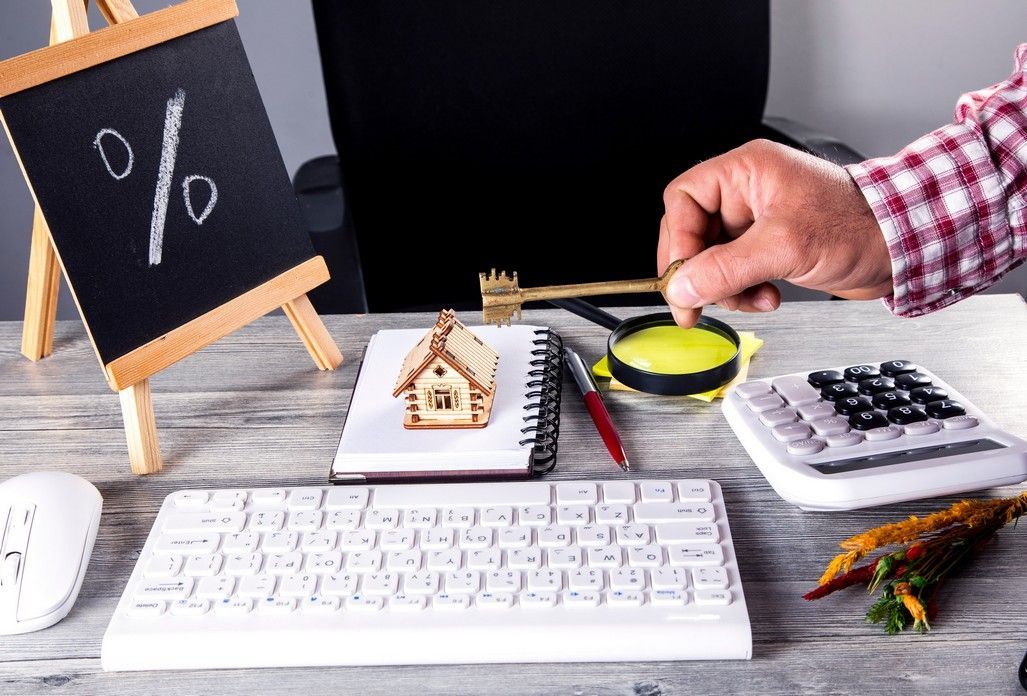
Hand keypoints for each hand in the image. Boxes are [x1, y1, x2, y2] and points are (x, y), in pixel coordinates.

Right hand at [657, 139, 892, 327]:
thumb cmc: (860, 225)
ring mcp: (758, 220)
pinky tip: (766, 298)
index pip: (683, 200)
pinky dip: (743, 291)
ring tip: (751, 299)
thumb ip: (725, 269)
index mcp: (746, 171)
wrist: (905, 245)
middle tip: (696, 303)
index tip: (683, 278)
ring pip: (712, 257)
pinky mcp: (770, 246)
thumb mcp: (783, 248)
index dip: (678, 242)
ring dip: (725, 287)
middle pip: (693, 232)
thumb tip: (682, 287)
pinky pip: (735, 270)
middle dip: (698, 271)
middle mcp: (747, 192)